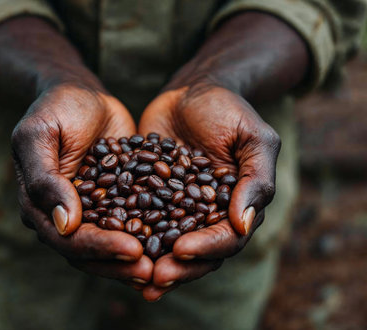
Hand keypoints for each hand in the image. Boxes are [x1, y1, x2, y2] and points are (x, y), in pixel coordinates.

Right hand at [12, 84, 152, 284]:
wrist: (83, 95)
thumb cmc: (58, 108)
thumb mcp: (41, 134)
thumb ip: (44, 179)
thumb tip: (64, 224)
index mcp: (39, 205)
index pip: (67, 239)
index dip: (98, 247)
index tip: (132, 250)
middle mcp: (63, 216)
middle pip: (90, 253)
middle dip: (120, 263)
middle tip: (153, 271)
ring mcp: (90, 212)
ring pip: (111, 246)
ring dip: (135, 260)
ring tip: (165, 266)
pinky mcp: (115, 202)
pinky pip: (131, 224)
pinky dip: (150, 237)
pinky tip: (173, 244)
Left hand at [138, 84, 280, 299]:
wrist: (192, 91)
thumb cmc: (228, 110)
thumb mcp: (253, 138)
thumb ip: (255, 179)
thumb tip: (244, 224)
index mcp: (236, 207)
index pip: (227, 238)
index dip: (207, 247)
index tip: (182, 249)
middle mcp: (207, 215)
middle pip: (196, 252)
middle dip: (177, 267)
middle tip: (154, 276)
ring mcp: (177, 208)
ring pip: (166, 244)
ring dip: (152, 261)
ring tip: (132, 273)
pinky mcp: (150, 196)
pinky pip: (139, 220)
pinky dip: (128, 235)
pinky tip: (110, 244)